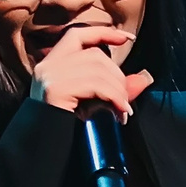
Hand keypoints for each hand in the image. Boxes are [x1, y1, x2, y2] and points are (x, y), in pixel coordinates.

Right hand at [34, 26, 154, 118]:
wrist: (41, 153)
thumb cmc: (66, 129)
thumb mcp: (92, 103)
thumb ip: (114, 88)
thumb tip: (144, 78)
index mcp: (51, 65)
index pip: (77, 35)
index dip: (103, 33)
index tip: (127, 38)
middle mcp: (46, 66)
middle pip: (94, 55)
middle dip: (118, 76)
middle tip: (125, 100)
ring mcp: (49, 76)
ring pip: (98, 69)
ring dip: (118, 90)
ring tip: (123, 109)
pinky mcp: (55, 89)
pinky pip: (95, 85)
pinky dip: (114, 97)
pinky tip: (119, 112)